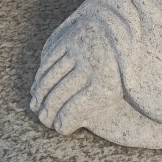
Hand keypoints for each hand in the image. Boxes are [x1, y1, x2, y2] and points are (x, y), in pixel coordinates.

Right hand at [30, 18, 124, 134]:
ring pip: (51, 77)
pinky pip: (49, 61)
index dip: (64, 120)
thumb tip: (61, 126)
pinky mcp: (70, 39)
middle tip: (43, 119)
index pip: (75, 108)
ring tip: (36, 106)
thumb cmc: (118, 73)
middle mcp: (92, 66)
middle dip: (48, 109)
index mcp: (106, 85)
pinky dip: (40, 76)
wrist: (125, 34)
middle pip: (60, 93)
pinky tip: (37, 87)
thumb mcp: (113, 93)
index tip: (58, 127)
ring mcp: (79, 51)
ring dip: (40, 94)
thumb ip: (90, 110)